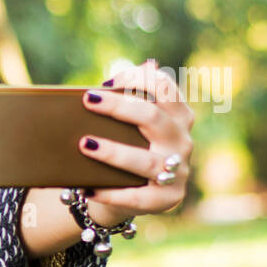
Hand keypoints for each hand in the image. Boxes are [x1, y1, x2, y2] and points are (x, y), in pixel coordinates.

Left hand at [78, 59, 193, 223]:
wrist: (134, 195)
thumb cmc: (130, 149)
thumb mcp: (135, 125)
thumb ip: (134, 99)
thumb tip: (139, 67)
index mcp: (178, 117)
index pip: (166, 88)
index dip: (138, 79)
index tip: (107, 82)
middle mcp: (181, 142)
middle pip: (153, 118)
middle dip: (119, 107)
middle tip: (88, 100)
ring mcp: (177, 171)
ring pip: (145, 161)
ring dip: (113, 152)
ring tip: (84, 145)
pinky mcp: (166, 199)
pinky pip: (136, 197)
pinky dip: (110, 194)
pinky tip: (87, 189)